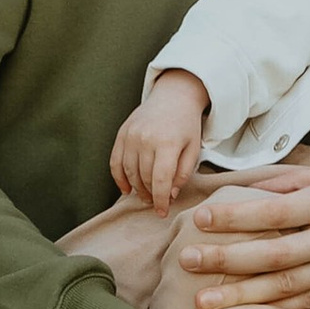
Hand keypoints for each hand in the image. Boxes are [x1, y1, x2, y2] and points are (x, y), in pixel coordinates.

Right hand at [110, 69, 208, 209]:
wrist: (174, 96)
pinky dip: (118, 178)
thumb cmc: (186, 125)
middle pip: (143, 178)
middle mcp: (146, 139)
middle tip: (156, 203)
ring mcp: (131, 135)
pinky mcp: (122, 133)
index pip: (160, 181)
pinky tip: (126, 188)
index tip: (162, 212)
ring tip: (145, 196)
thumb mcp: (194, 149)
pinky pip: (115, 161)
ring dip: (136, 188)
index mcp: (167, 143)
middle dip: (150, 195)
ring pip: (128, 172)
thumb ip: (183, 173)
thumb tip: (169, 194)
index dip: (160, 201)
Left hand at [178, 162, 309, 308]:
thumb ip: (296, 181)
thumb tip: (249, 184)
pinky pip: (307, 305)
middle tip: (187, 261)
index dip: (235, 217)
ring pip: (285, 287)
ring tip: (203, 303)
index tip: (201, 219)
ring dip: (241, 296)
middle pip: (272, 253)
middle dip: (226, 259)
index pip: (274, 211)